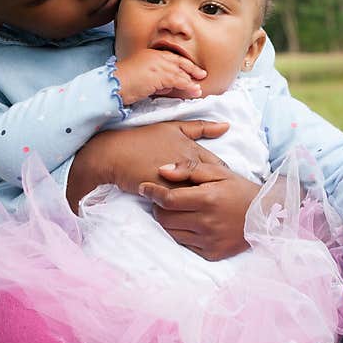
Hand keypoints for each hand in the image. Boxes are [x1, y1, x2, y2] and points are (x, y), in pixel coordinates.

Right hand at [65, 120, 228, 211]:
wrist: (115, 153)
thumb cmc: (144, 138)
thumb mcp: (174, 127)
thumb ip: (201, 127)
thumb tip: (227, 126)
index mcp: (193, 150)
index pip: (219, 168)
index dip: (223, 179)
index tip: (225, 187)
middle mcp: (189, 166)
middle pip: (213, 186)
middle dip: (218, 194)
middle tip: (221, 203)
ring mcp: (177, 181)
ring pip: (199, 197)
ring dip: (205, 204)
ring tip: (209, 212)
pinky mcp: (163, 194)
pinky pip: (181, 206)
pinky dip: (188, 211)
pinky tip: (192, 216)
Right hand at [114, 48, 206, 104]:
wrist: (113, 86)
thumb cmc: (123, 85)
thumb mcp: (144, 79)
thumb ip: (158, 80)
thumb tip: (171, 86)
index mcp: (149, 54)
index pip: (171, 57)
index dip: (183, 64)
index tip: (192, 70)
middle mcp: (155, 55)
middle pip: (179, 61)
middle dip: (192, 69)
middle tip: (202, 74)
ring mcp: (157, 63)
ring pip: (180, 72)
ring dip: (191, 81)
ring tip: (199, 89)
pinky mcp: (159, 74)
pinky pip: (178, 80)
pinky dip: (188, 86)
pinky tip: (194, 90)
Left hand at [139, 162, 260, 261]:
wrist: (266, 216)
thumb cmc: (239, 190)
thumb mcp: (219, 171)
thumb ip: (189, 168)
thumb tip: (161, 170)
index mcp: (208, 199)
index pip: (168, 199)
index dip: (152, 193)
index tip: (143, 188)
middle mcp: (206, 223)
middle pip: (164, 218)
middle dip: (158, 207)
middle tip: (164, 199)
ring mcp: (208, 241)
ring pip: (170, 232)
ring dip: (168, 220)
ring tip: (177, 210)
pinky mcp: (211, 253)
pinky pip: (184, 244)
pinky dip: (181, 233)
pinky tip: (190, 223)